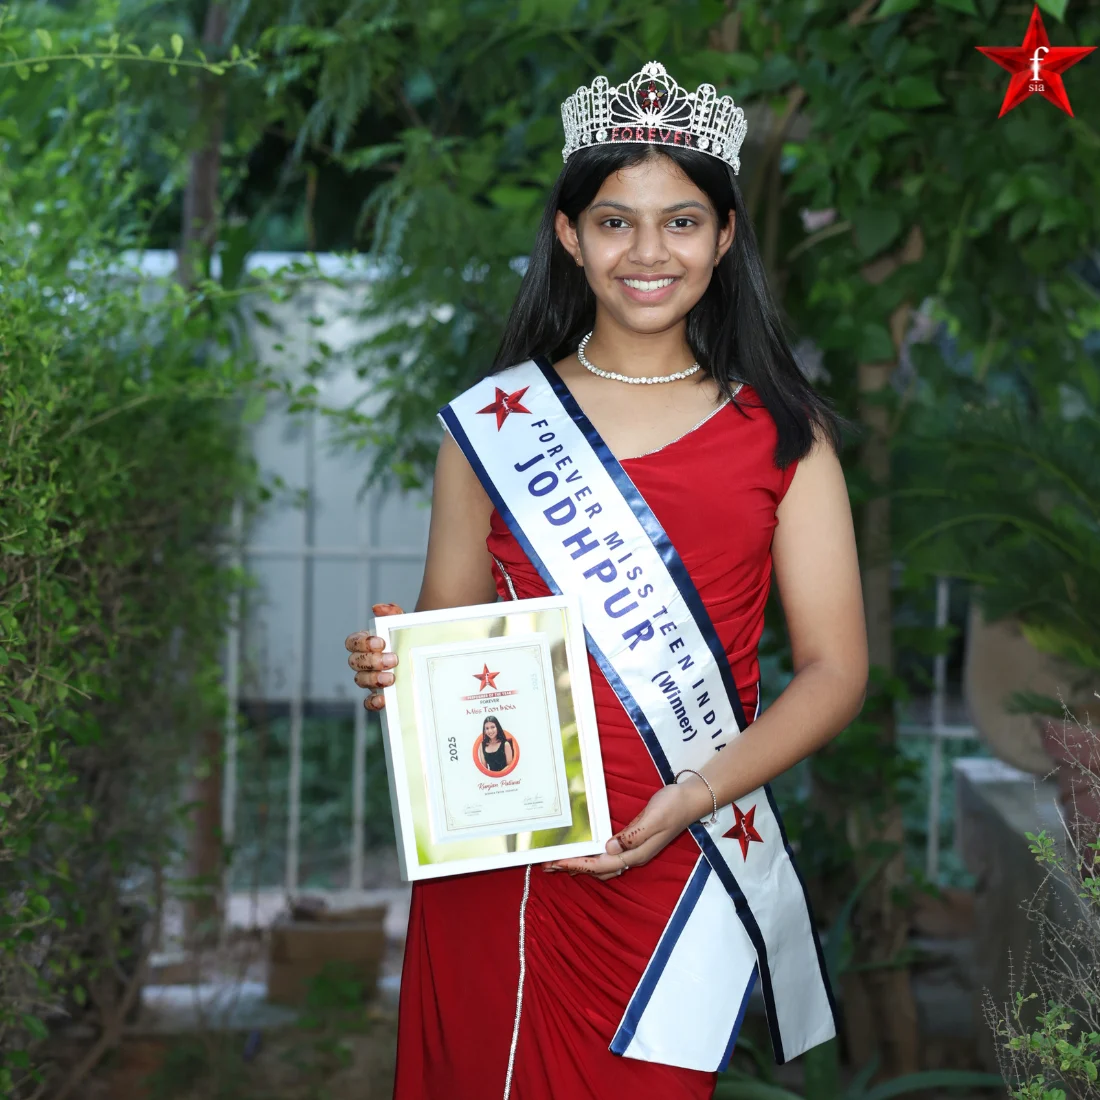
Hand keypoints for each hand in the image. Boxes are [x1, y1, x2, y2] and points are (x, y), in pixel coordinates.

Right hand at [345, 603, 404, 710]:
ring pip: (359, 680)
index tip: (381, 642)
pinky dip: (372, 702)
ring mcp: (369, 679)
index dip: (363, 643)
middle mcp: (364, 662)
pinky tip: (383, 700)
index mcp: (366, 644)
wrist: (424, 657)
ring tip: (391, 678)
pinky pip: (367, 702)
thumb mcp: (404, 625)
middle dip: (372, 661)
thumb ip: (393, 614)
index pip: (352, 642)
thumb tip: (378, 608)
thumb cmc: (409, 640)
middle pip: (355, 662)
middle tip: (393, 659)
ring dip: (373, 679)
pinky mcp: (377, 695)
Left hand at [545, 776, 711, 881]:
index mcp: (636, 853)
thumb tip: (609, 849)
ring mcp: (634, 851)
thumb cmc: (672, 806)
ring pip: (602, 866)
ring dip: (581, 865)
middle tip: (547, 865)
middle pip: (598, 869)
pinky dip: (592, 858)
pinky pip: (607, 857)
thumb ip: (633, 836)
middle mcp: (633, 856)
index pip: (600, 864)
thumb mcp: (653, 818)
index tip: (556, 862)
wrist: (690, 800)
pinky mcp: (633, 842)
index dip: (577, 864)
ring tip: (560, 863)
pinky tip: (584, 852)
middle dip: (573, 868)